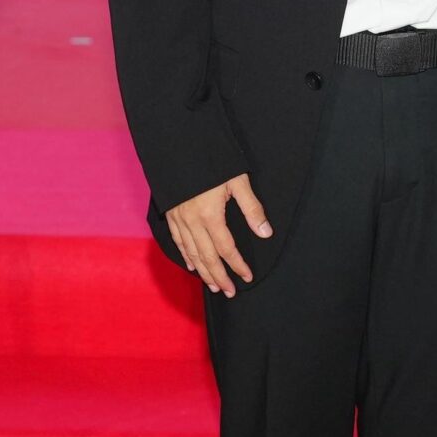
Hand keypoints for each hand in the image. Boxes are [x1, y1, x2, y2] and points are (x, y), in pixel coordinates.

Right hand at [165, 172, 270, 297]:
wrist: (179, 145)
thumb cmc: (211, 160)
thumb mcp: (237, 181)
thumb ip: (251, 208)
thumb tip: (265, 233)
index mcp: (210, 215)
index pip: (227, 248)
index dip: (238, 265)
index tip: (247, 276)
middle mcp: (192, 221)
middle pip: (207, 256)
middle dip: (219, 276)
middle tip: (229, 292)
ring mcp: (179, 218)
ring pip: (191, 252)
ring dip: (203, 271)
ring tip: (213, 285)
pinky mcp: (170, 213)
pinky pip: (177, 240)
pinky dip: (184, 255)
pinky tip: (191, 265)